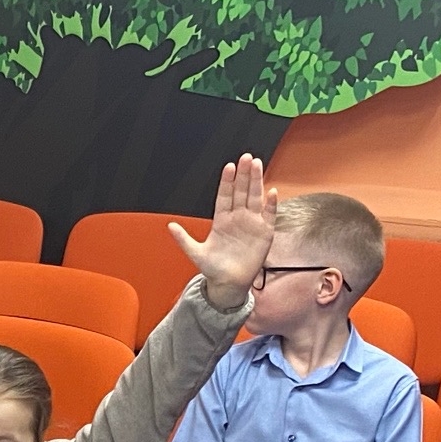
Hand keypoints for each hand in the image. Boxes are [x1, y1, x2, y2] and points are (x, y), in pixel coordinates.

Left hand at [174, 155, 273, 310]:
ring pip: (254, 198)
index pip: (225, 195)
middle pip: (241, 191)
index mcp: (221, 220)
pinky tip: (271, 192)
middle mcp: (237, 218)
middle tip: (247, 157)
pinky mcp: (264, 233)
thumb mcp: (196, 253)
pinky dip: (270, 204)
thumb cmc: (213, 268)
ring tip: (258, 165)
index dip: (227, 181)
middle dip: (244, 174)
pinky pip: (269, 215)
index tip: (229, 167)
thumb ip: (184, 239)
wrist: (228, 284)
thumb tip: (170, 226)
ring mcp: (252, 224)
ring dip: (257, 182)